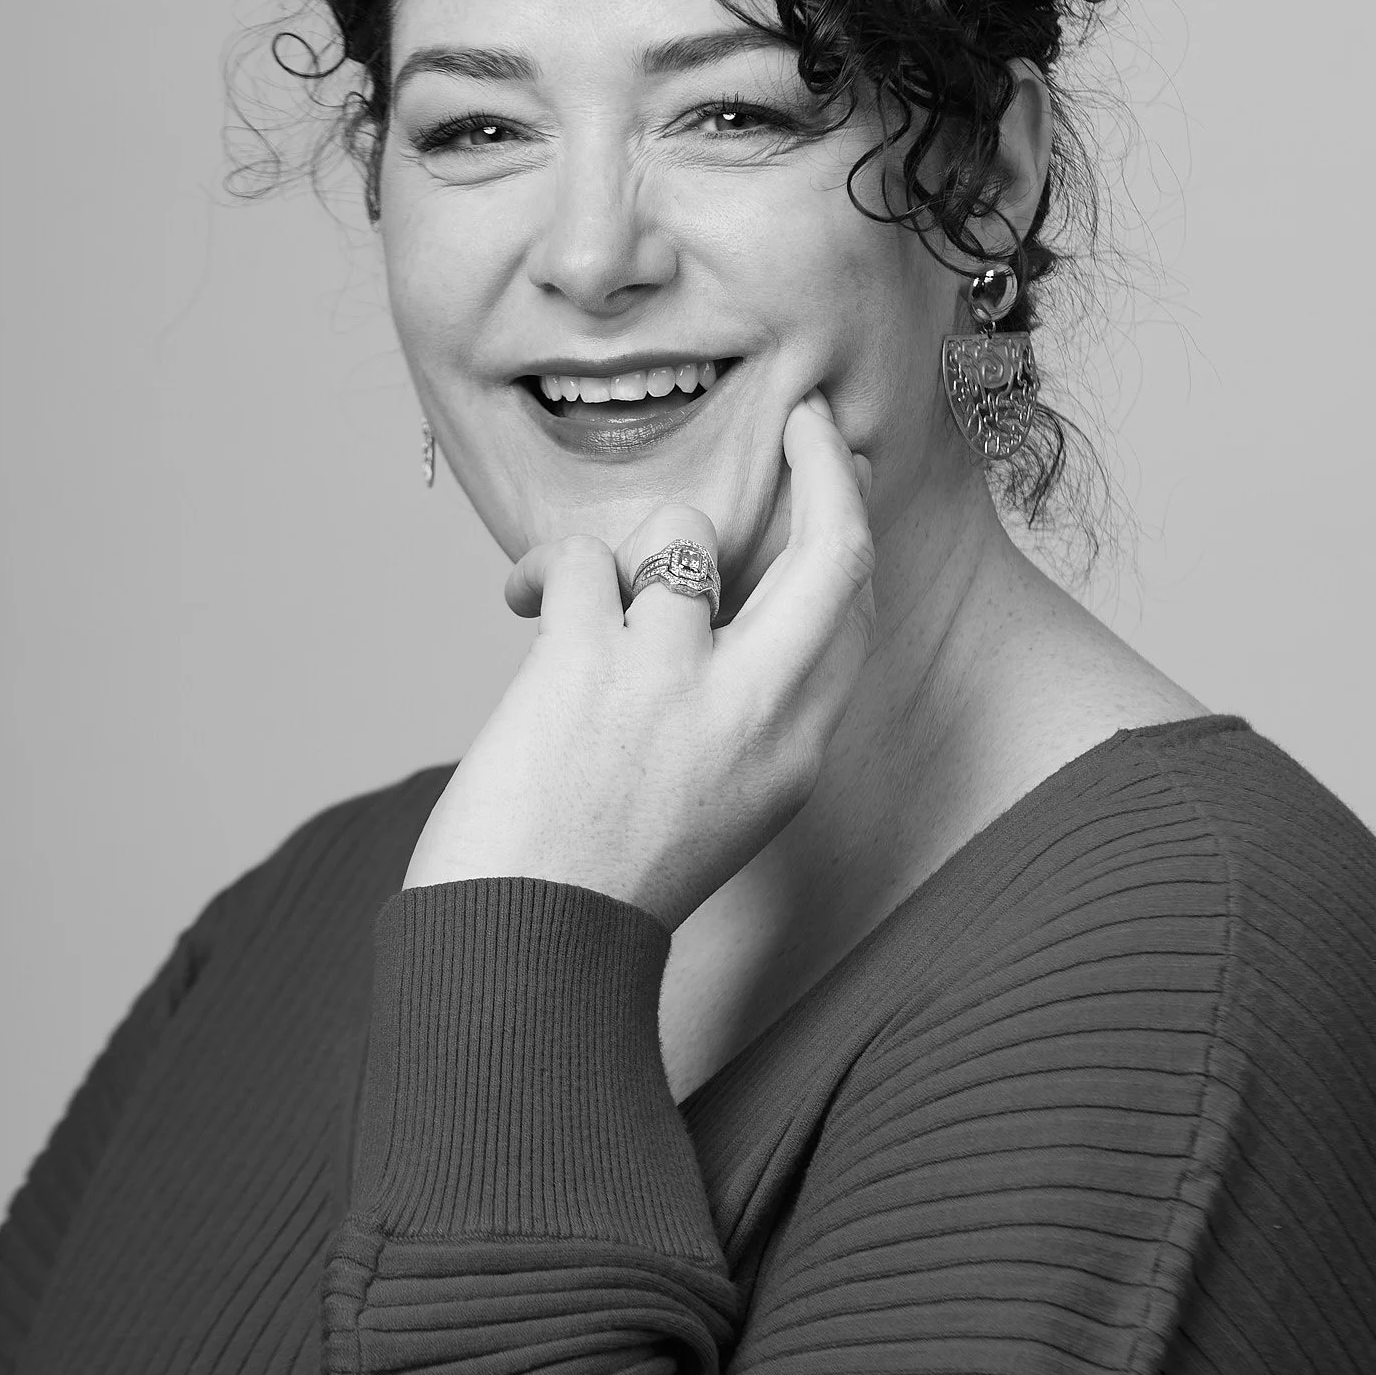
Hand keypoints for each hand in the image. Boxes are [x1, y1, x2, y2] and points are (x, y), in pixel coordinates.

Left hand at [403, 391, 876, 929]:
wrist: (521, 958)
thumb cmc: (600, 885)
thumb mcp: (719, 807)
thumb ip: (744, 715)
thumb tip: (721, 611)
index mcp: (794, 752)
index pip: (854, 611)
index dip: (848, 527)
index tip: (831, 473)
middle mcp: (757, 710)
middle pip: (835, 551)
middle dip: (826, 467)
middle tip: (800, 416)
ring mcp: (677, 681)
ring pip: (682, 535)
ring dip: (624, 552)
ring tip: (573, 608)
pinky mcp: (590, 663)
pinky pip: (580, 561)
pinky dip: (545, 574)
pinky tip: (521, 608)